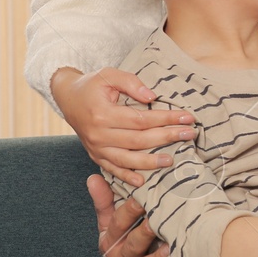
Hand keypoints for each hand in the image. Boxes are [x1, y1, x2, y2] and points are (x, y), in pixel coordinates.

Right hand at [53, 66, 197, 186]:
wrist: (68, 98)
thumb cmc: (92, 85)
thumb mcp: (109, 74)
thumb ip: (130, 82)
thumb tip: (152, 97)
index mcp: (103, 114)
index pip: (141, 119)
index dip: (166, 118)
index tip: (187, 117)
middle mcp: (99, 134)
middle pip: (138, 140)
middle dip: (167, 137)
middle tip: (189, 134)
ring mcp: (96, 148)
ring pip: (126, 159)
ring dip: (150, 162)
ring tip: (171, 160)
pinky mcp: (95, 156)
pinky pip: (112, 169)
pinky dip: (126, 177)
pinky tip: (142, 182)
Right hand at [87, 174, 167, 256]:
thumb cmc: (123, 250)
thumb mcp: (110, 229)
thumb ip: (104, 204)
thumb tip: (93, 177)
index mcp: (110, 240)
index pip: (116, 221)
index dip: (129, 207)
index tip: (141, 190)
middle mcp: (118, 256)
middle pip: (131, 238)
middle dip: (144, 224)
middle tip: (155, 206)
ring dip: (154, 244)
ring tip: (166, 229)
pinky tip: (173, 252)